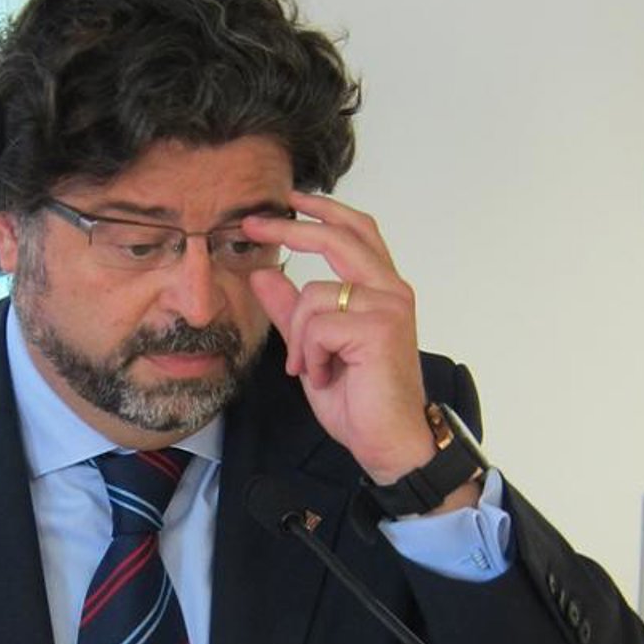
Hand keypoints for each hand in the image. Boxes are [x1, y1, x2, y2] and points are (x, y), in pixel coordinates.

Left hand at [245, 192, 445, 485]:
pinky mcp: (379, 328)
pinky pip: (318, 326)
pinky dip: (310, 355)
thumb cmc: (360, 400)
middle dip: (289, 229)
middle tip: (252, 226)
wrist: (388, 443)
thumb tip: (262, 274)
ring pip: (314, 296)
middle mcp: (391, 290)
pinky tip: (324, 377)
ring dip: (299, 338)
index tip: (287, 200)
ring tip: (312, 368)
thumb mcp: (313, 348)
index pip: (356, 230)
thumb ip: (291, 310)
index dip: (322, 210)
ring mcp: (389, 307)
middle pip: (338, 238)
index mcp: (381, 289)